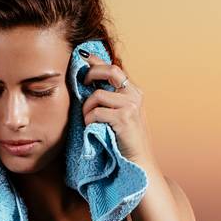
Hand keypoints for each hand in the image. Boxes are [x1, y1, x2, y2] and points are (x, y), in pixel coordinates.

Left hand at [79, 51, 155, 168]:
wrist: (139, 163)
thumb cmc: (125, 140)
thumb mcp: (120, 113)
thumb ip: (110, 97)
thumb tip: (88, 80)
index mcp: (134, 91)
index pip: (113, 67)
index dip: (96, 60)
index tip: (82, 57)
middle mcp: (135, 95)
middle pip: (109, 70)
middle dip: (90, 73)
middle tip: (81, 83)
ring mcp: (131, 106)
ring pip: (97, 95)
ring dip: (87, 108)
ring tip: (88, 119)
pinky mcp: (124, 118)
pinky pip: (96, 112)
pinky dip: (89, 120)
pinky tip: (91, 128)